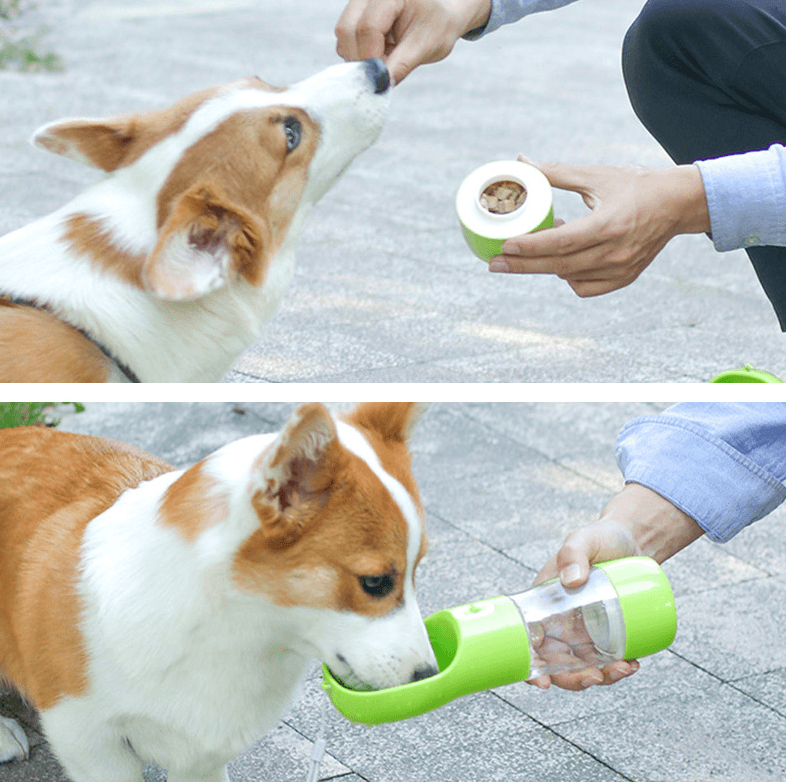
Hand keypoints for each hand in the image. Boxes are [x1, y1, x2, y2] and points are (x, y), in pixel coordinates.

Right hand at [335, 0, 491, 84]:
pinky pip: (347, 39)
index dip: (372, 58)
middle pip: (346, 30)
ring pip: (343, 36)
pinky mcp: (356, 13)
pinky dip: (360, 53)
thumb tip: (379, 86)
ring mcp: (360, 2)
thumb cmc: (439, 23)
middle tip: (385, 68)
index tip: (383, 77)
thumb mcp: (426, 45)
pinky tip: (381, 51)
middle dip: (362, 58)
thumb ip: (401, 65)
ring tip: (387, 57)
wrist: (443, 11)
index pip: (368, 28)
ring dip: (360, 57)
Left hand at [489, 159, 710, 297]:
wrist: (678, 204)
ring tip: (535, 247)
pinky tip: (563, 260)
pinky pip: (584, 287)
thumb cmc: (636, 185)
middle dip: (522, 266)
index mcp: (609, 224)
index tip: (503, 246)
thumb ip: (557, 172)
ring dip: (546, 265)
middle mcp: (615, 252)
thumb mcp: (597, 175)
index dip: (529, 246)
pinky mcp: (624, 278)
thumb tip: (522, 161)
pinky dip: (568, 276)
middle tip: (493, 264)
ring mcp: (621, 269)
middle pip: (558, 266)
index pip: (560, 242)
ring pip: (568, 277)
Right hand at [528, 483, 703, 690]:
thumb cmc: (601, 538)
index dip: (530, 668)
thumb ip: (574, 553)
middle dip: (575, 680)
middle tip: (597, 677)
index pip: (528, 641)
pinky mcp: (608, 631)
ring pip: (585, 666)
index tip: (542, 684)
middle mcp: (560, 620)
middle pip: (557, 663)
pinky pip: (608, 657)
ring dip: (602, 677)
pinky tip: (633, 663)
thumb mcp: (583, 539)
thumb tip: (572, 581)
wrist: (634, 539)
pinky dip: (619, 668)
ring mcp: (585, 628)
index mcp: (543, 603)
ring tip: (624, 668)